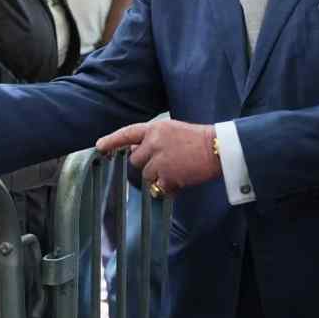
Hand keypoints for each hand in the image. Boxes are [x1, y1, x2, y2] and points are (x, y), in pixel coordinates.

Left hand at [95, 120, 220, 197]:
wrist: (219, 148)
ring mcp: (160, 160)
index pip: (128, 133)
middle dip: (146, 164)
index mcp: (155, 129)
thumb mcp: (173, 131)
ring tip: (177, 171)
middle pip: (135, 160)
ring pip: (146, 175)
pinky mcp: (168, 175)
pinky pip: (159, 187)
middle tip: (166, 164)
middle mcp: (153, 143)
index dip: (112, 140)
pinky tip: (180, 182)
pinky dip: (167, 188)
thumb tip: (138, 153)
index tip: (99, 146)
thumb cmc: (199, 140)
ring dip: (158, 177)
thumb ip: (154, 140)